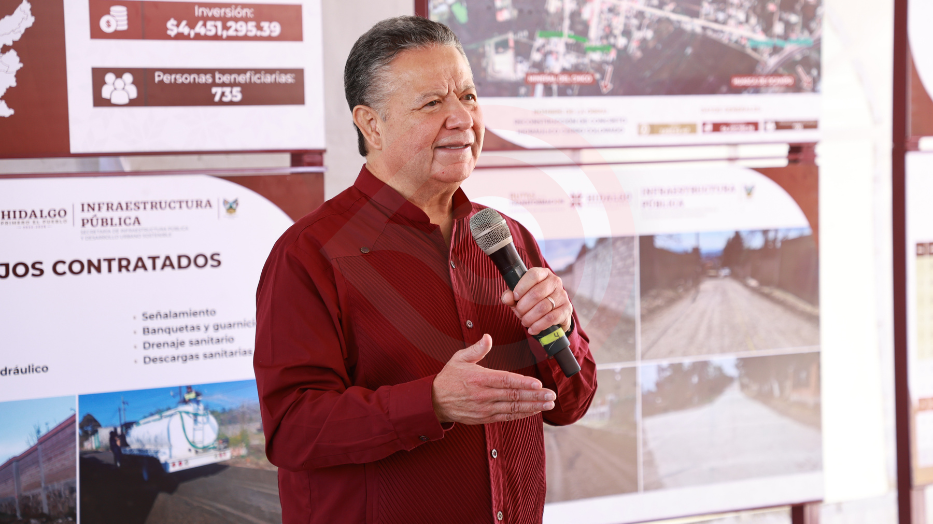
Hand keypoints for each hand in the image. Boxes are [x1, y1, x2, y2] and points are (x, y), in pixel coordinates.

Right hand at [432, 334, 555, 423]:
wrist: (434, 402)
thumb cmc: (449, 378)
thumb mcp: (459, 358)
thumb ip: (476, 349)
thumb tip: (488, 337)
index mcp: (479, 379)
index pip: (505, 381)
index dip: (523, 383)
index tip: (538, 384)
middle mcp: (483, 395)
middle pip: (513, 396)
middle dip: (535, 396)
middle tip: (551, 395)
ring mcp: (484, 409)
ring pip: (513, 408)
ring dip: (532, 407)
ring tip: (548, 404)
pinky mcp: (485, 418)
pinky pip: (507, 417)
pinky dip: (521, 415)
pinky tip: (534, 411)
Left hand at [501, 267, 571, 334]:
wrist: (553, 315)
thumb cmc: (534, 302)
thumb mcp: (520, 297)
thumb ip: (511, 296)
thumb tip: (507, 297)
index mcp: (543, 274)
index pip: (533, 275)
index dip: (522, 286)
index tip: (515, 297)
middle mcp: (555, 282)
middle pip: (537, 293)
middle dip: (524, 306)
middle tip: (519, 313)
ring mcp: (562, 295)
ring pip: (543, 307)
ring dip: (530, 317)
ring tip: (524, 322)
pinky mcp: (566, 309)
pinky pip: (550, 318)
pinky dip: (539, 325)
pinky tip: (532, 329)